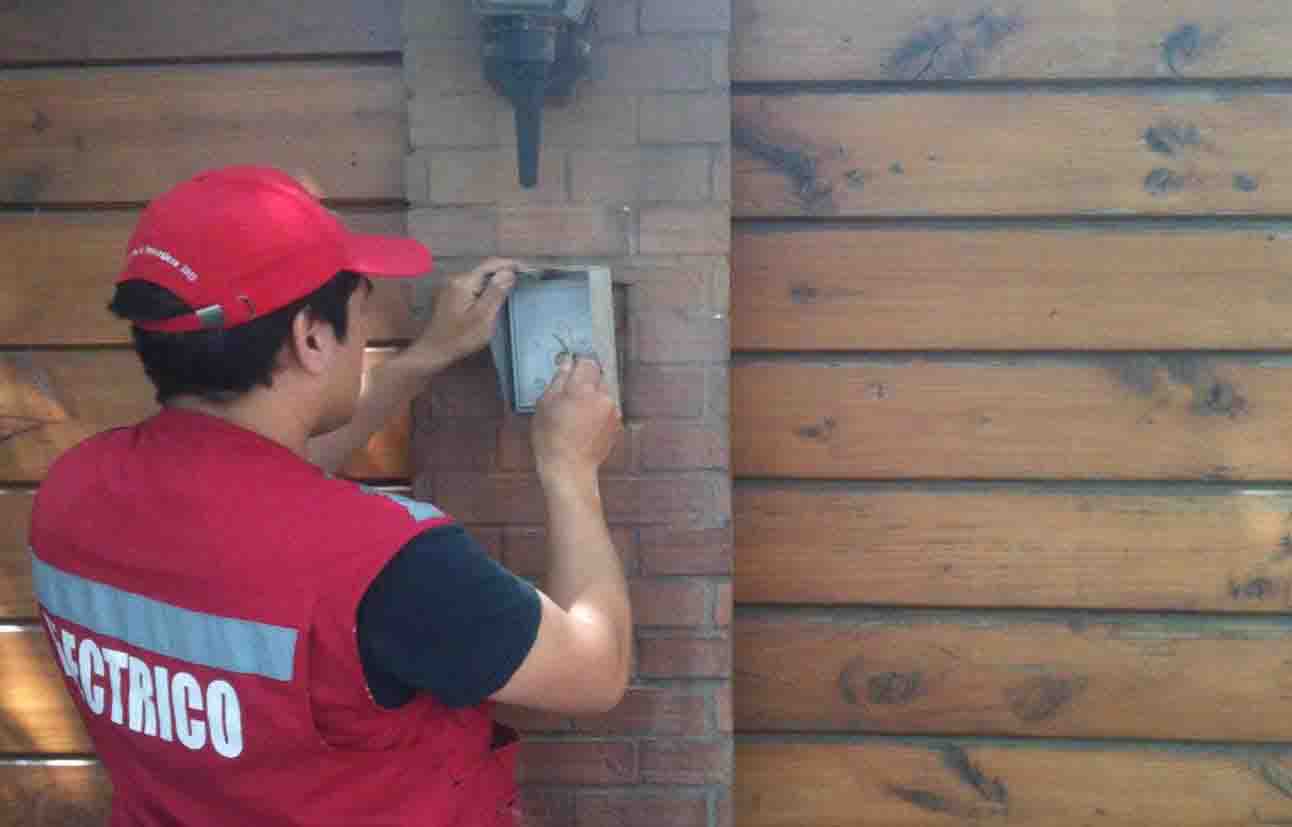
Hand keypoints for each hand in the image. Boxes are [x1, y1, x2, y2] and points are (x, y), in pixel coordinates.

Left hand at [410, 258, 519, 369]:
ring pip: (479, 278)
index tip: (527, 269)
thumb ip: (495, 293)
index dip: (510, 264)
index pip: (491, 265)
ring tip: (513, 284)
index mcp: (463, 282)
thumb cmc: (459, 338)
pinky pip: (472, 285)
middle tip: (524, 277)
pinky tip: (495, 294)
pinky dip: (486, 287)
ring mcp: (451, 287)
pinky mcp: (450, 295)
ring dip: (495, 279)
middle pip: (484, 269)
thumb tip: (509, 273)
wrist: (434, 351)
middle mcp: (456, 279)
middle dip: (504, 271)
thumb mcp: (482, 317)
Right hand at [533, 355, 622, 486]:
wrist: (570, 469)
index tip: (570, 370)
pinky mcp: (617, 424)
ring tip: (577, 415)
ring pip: (604, 393)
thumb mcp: (545, 405)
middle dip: (586, 383)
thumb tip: (566, 363)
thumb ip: (558, 380)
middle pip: (598, 377)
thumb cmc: (552, 439)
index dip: (578, 364)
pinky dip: (599, 412)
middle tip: (570, 397)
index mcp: (583, 388)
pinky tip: (585, 425)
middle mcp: (603, 396)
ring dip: (594, 397)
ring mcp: (613, 411)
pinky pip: (608, 409)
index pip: (588, 362)